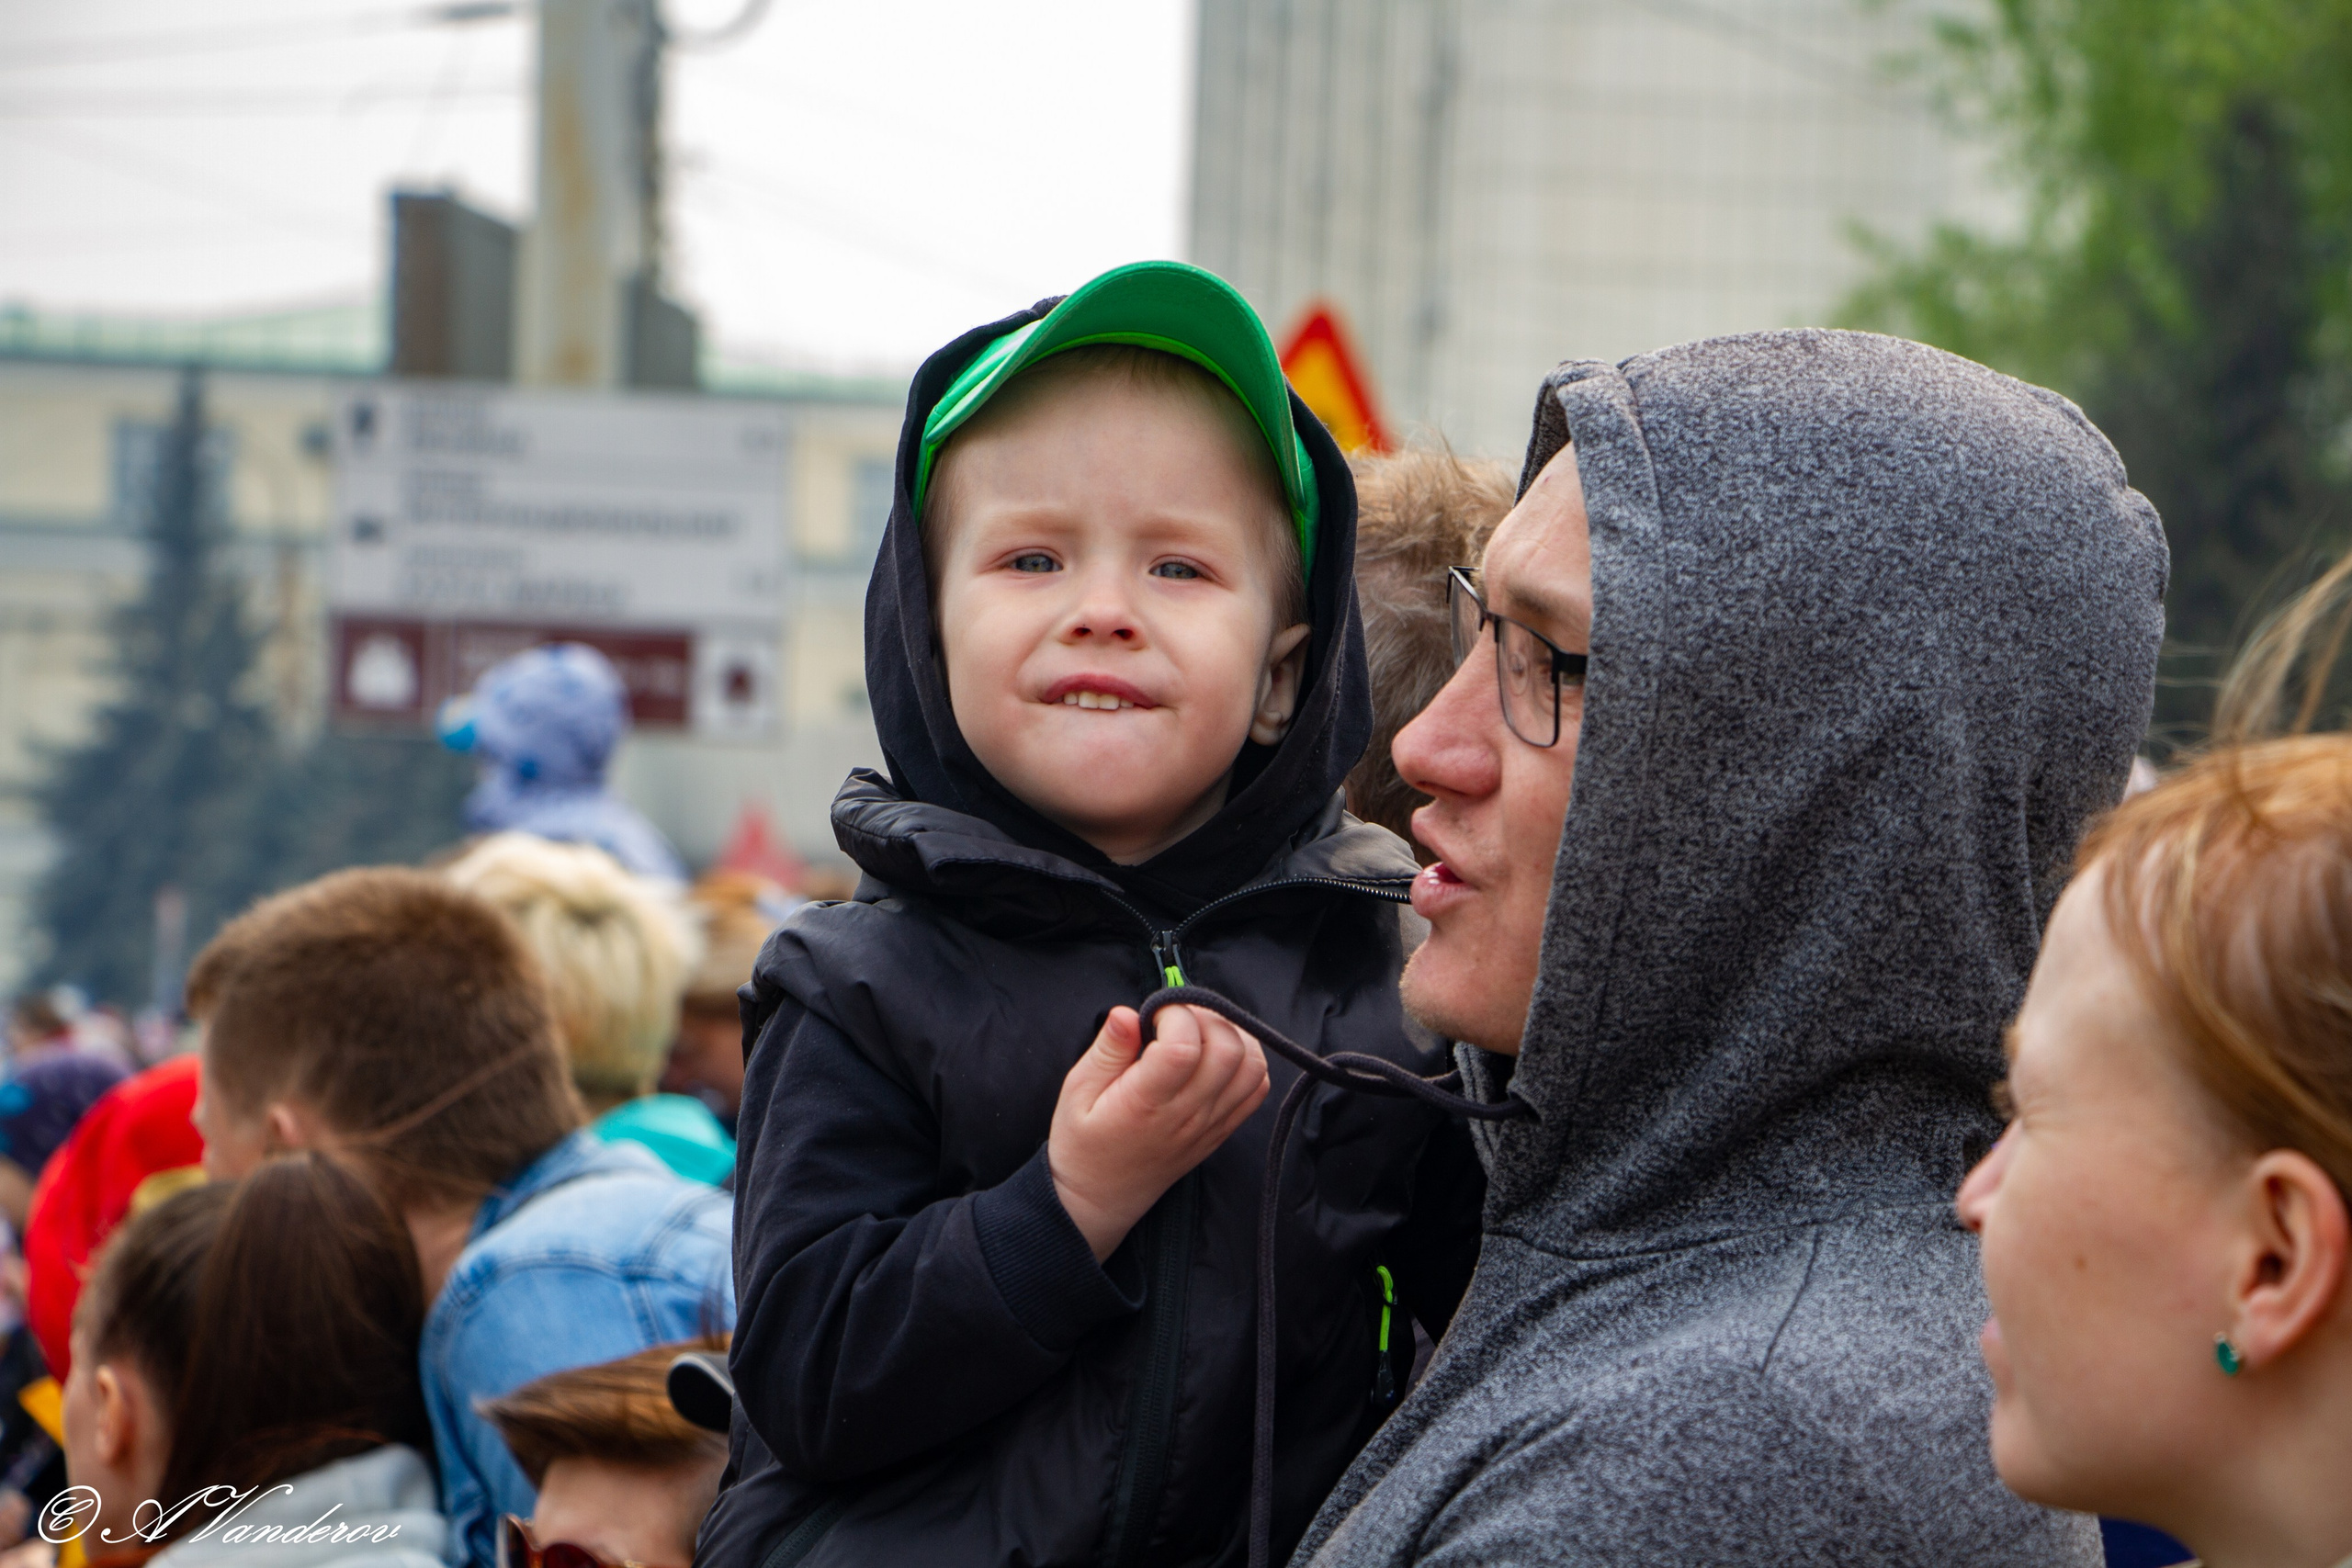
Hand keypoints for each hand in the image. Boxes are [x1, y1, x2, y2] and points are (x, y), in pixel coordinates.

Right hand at [1048, 1003, 1269, 1260]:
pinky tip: (1215, 1056)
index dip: (1174, 1015)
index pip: (1184, 1046)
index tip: (1153, 1015)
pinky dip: (1247, 1062)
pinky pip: (1257, 1090)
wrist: (1099, 1199)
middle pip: (1228, 1050)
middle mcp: (1187, 1115)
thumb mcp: (1076, 1092)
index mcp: (1147, 1103)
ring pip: (1252, 1067)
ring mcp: (1211, 1125)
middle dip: (1205, 1018)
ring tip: (1198, 1033)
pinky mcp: (1222, 1131)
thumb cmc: (1082, 1143)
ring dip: (1232, 1036)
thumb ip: (1107, 1050)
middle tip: (1176, 1019)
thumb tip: (1127, 1012)